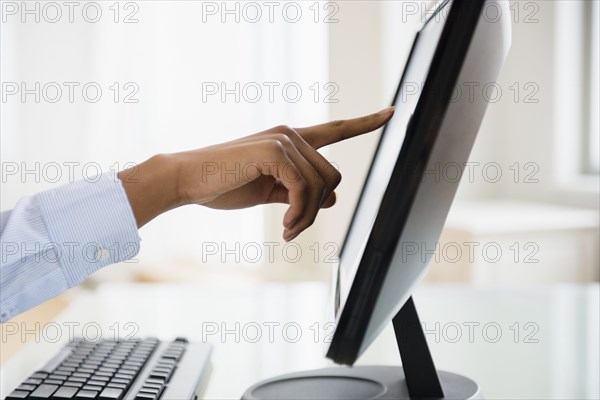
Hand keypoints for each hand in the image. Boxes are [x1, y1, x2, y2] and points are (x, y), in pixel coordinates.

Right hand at [119, 107, 393, 240]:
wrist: (188, 180)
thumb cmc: (225, 184)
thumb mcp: (270, 191)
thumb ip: (300, 192)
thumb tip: (332, 197)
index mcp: (290, 141)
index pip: (336, 130)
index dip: (366, 122)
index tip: (392, 112)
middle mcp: (291, 134)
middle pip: (332, 176)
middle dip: (317, 209)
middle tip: (293, 229)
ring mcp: (283, 140)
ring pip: (321, 186)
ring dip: (307, 216)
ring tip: (287, 230)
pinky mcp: (274, 151)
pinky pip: (305, 189)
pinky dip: (299, 214)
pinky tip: (284, 226)